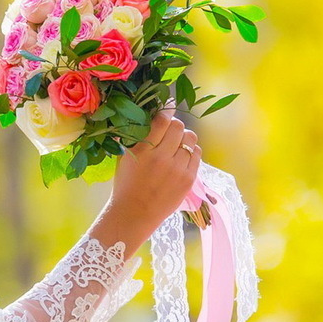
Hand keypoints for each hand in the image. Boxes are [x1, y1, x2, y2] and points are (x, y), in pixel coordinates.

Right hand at [106, 113, 201, 238]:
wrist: (135, 214)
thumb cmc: (126, 183)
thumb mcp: (125, 156)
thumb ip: (138, 135)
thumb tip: (152, 113)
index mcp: (143, 150)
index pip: (162, 120)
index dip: (166, 110)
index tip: (167, 107)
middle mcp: (162, 158)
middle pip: (179, 127)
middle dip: (175, 125)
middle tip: (170, 130)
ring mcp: (178, 169)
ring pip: (191, 139)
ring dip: (184, 137)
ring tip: (177, 144)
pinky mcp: (188, 179)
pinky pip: (197, 154)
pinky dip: (191, 151)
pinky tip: (182, 156)